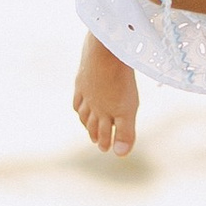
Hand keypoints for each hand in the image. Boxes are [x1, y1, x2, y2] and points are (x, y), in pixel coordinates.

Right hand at [73, 38, 138, 154]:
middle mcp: (94, 103)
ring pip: (84, 110)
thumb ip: (125, 132)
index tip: (106, 149)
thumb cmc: (120, 81)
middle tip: (97, 142)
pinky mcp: (83, 76)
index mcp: (106, 111)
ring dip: (85, 120)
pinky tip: (80, 103)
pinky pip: (78, 94)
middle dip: (95, 133)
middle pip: (92, 122)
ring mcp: (87, 89)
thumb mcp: (127, 109)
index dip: (106, 141)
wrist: (105, 51)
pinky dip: (79, 104)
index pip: (103, 131)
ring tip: (87, 125)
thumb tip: (119, 155)